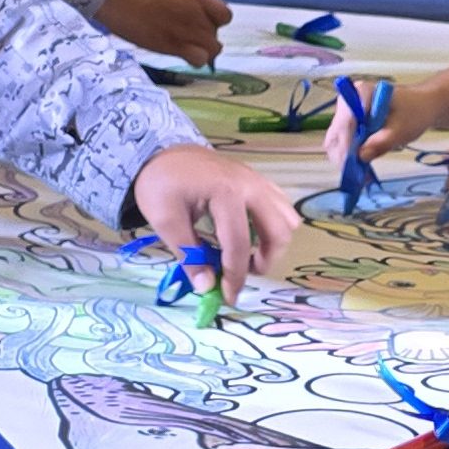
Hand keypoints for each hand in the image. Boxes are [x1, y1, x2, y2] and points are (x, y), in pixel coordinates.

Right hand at [101, 0, 228, 68]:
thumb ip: (192, 3)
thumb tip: (202, 18)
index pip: (225, 15)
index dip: (215, 22)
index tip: (203, 24)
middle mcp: (199, 11)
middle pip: (217, 34)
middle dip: (206, 38)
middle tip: (187, 37)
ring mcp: (190, 28)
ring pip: (213, 49)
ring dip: (202, 51)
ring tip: (186, 47)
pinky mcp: (178, 45)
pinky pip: (200, 60)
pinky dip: (194, 60)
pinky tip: (182, 54)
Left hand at [132, 144, 300, 292]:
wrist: (160, 151)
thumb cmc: (160, 183)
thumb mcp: (165, 220)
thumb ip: (187, 254)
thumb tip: (206, 287)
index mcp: (225, 192)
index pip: (239, 244)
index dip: (236, 276)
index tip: (228, 297)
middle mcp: (250, 185)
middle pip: (278, 232)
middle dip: (264, 261)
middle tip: (242, 274)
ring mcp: (258, 181)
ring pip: (287, 219)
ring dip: (273, 244)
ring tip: (248, 255)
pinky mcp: (258, 181)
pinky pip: (281, 207)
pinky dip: (273, 226)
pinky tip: (250, 234)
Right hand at [321, 75, 437, 180]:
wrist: (421, 106)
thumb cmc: (414, 112)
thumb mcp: (402, 130)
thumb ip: (381, 142)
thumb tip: (360, 156)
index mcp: (361, 92)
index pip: (347, 121)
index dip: (347, 144)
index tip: (352, 164)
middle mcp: (348, 101)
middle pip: (336, 131)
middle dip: (343, 155)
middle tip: (354, 176)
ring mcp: (346, 113)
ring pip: (335, 140)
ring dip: (344, 159)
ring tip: (358, 176)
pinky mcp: (348, 125)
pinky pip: (342, 143)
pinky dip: (348, 158)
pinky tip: (358, 171)